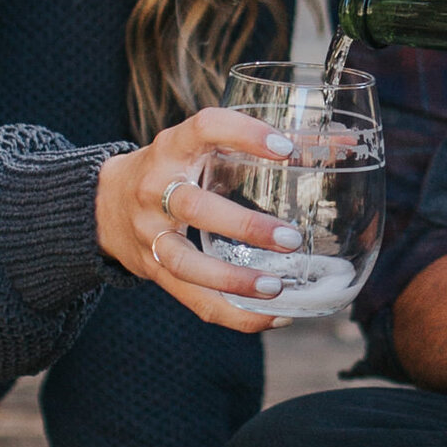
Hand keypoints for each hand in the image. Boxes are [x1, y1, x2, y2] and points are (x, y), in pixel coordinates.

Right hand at [95, 108, 304, 332]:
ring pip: (185, 263)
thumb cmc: (174, 169)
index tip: (285, 148)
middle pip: (192, 208)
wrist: (103, 205)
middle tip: (292, 238)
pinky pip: (192, 299)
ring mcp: (149, 233)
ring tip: (277, 289)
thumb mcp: (203, 147)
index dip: (243, 134)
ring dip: (233, 280)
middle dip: (244, 226)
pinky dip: (233, 314)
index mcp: (172, 147)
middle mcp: (155, 188)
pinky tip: (272, 317)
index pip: (204, 128)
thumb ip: (263, 145)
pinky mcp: (153, 271)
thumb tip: (343, 142)